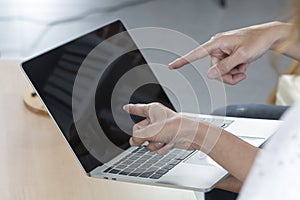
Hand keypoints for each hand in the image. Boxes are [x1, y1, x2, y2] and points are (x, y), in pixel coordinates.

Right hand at [123, 103, 203, 153]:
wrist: (191, 136)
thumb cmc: (175, 127)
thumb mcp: (150, 131)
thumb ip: (137, 136)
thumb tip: (133, 141)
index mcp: (152, 110)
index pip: (137, 109)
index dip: (130, 109)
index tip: (125, 107)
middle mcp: (156, 119)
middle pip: (140, 130)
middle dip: (144, 138)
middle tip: (146, 139)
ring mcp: (161, 130)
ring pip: (148, 140)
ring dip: (154, 144)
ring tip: (162, 141)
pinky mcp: (166, 138)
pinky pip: (157, 146)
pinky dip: (161, 148)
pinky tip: (168, 144)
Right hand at [169, 22, 284, 84]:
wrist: (268, 37)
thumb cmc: (257, 40)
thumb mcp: (242, 56)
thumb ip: (225, 67)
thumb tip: (210, 75)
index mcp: (217, 43)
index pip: (196, 53)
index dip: (183, 60)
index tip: (172, 66)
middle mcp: (217, 47)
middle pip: (213, 70)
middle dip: (227, 75)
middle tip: (240, 73)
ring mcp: (223, 52)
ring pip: (221, 72)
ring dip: (233, 73)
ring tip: (243, 67)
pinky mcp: (228, 56)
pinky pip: (227, 69)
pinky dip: (235, 70)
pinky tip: (243, 65)